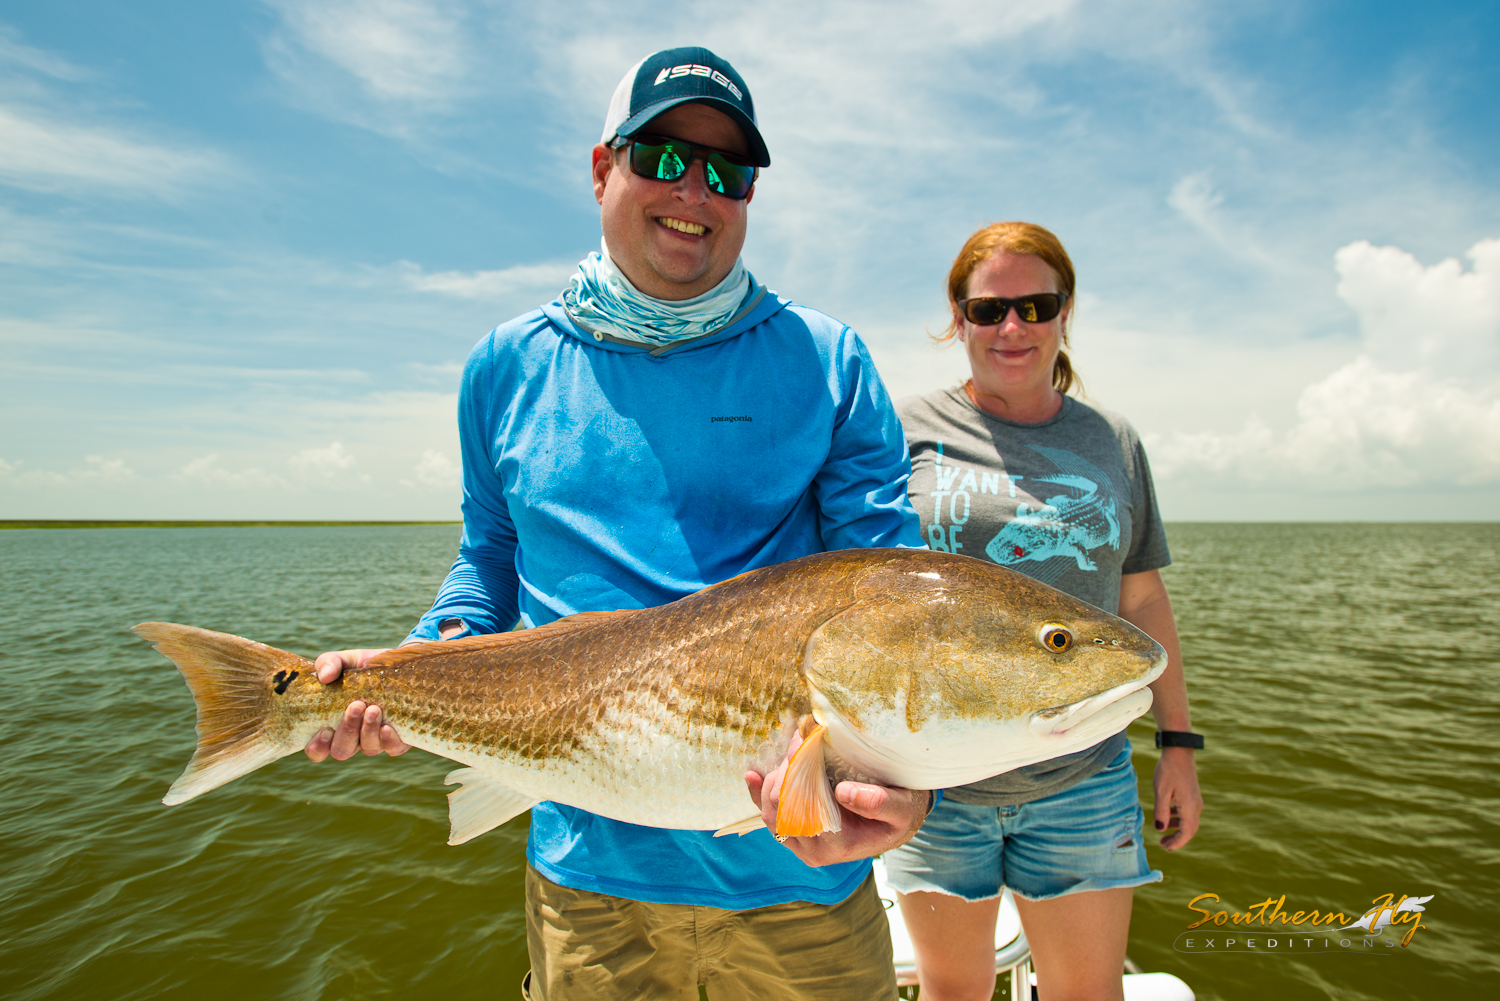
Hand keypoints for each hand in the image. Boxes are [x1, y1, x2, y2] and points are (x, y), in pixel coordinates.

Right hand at [303, 649, 409, 761]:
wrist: (395, 665)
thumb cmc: (361, 668)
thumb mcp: (343, 661)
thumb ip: (328, 664)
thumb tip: (325, 676)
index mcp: (331, 726)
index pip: (317, 750)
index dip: (317, 747)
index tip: (325, 730)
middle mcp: (352, 738)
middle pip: (342, 750)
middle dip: (348, 731)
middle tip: (356, 706)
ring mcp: (375, 740)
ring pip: (368, 749)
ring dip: (368, 731)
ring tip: (374, 708)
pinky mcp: (398, 738)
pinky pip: (393, 748)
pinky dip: (389, 740)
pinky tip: (388, 727)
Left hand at [744, 728, 930, 866]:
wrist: (894, 825)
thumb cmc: (899, 813)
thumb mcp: (901, 808)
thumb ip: (879, 803)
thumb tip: (845, 793)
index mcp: (837, 844)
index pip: (801, 805)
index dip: (798, 770)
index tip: (806, 740)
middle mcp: (814, 850)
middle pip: (780, 805)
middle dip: (786, 768)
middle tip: (801, 738)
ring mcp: (800, 845)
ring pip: (770, 809)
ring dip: (776, 776)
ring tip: (793, 749)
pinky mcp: (794, 835)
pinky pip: (768, 815)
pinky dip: (758, 793)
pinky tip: (752, 774)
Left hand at [1152, 746, 1202, 849]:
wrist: (1178, 751)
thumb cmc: (1168, 770)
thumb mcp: (1161, 792)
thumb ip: (1161, 812)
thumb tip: (1160, 829)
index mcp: (1190, 807)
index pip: (1187, 833)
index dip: (1177, 843)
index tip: (1165, 848)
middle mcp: (1196, 806)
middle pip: (1190, 829)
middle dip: (1177, 838)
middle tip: (1162, 844)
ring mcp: (1195, 800)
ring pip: (1188, 821)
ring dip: (1176, 828)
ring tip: (1162, 831)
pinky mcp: (1192, 794)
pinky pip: (1187, 812)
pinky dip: (1178, 817)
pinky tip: (1166, 815)